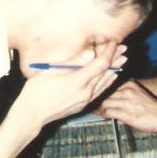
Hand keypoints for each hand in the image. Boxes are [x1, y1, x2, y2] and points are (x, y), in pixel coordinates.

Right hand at [12, 42, 127, 129]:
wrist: (32, 115)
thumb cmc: (37, 91)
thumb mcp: (52, 71)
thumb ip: (73, 61)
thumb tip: (91, 52)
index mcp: (78, 81)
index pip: (101, 63)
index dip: (109, 51)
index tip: (112, 42)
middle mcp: (86, 92)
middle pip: (106, 72)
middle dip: (115, 59)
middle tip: (124, 48)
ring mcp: (86, 100)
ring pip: (106, 82)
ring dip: (115, 69)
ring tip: (123, 60)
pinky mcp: (84, 105)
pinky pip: (101, 91)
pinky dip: (108, 81)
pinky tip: (112, 76)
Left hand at [97, 80, 156, 132]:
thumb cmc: (152, 108)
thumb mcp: (139, 92)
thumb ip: (127, 91)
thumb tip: (113, 97)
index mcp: (130, 84)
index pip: (109, 83)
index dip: (100, 90)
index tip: (95, 93)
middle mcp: (127, 90)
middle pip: (104, 92)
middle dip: (97, 99)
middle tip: (92, 104)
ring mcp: (126, 102)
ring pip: (104, 102)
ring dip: (98, 108)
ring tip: (97, 111)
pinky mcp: (125, 113)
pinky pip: (107, 112)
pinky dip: (103, 114)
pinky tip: (105, 117)